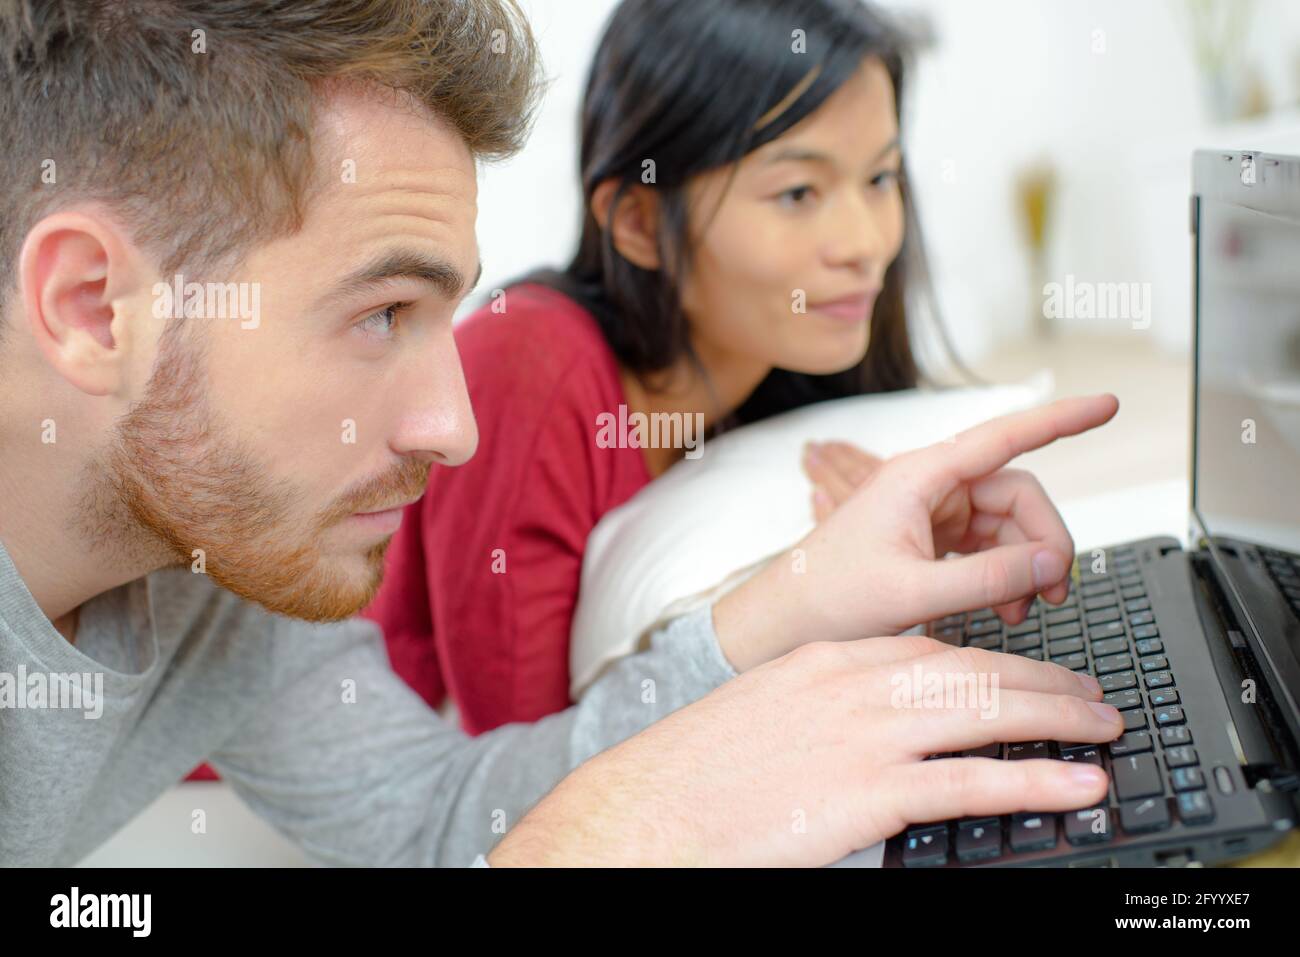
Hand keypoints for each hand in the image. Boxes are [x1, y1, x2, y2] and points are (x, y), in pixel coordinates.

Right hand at [488, 634, 1119, 865]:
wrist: (649, 806)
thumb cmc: (697, 769)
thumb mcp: (770, 713)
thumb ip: (833, 709)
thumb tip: (886, 727)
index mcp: (831, 661)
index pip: (936, 651)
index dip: (1000, 663)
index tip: (1034, 675)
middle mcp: (856, 685)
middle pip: (976, 672)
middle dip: (1046, 683)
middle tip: (1092, 698)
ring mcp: (866, 735)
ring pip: (988, 714)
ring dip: (1058, 721)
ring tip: (1104, 731)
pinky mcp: (870, 792)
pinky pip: (972, 783)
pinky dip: (1034, 782)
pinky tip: (1075, 785)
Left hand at [715, 394, 1118, 670]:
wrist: (783, 621)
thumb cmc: (829, 597)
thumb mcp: (912, 592)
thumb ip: (987, 579)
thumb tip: (1052, 564)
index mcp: (919, 476)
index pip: (1004, 436)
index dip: (1061, 419)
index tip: (1108, 405)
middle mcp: (929, 484)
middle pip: (1017, 495)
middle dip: (1045, 542)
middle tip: (1053, 595)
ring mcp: (931, 511)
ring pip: (1007, 524)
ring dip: (1026, 566)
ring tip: (1024, 612)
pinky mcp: (929, 538)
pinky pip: (987, 545)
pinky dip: (1004, 575)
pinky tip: (1005, 608)